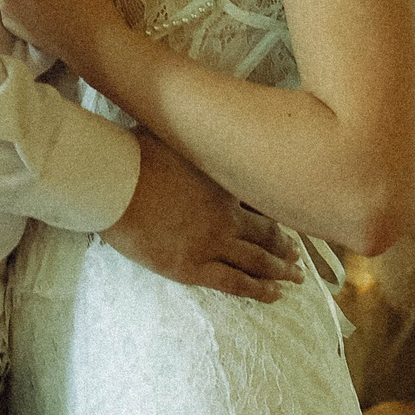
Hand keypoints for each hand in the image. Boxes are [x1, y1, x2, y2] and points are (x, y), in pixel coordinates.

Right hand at [101, 133, 302, 301]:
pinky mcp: (192, 267)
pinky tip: (273, 295)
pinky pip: (234, 282)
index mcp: (223, 183)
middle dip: (286, 247)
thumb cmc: (137, 155)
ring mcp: (211, 243)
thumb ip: (191, 139)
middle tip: (300, 257)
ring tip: (296, 278)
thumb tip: (194, 119)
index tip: (289, 224)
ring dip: (280, 270)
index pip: (261, 202)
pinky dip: (257, 290)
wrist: (114, 181)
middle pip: (267, 234)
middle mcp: (226, 214)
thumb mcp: (174, 137)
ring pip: (257, 261)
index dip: (278, 215)